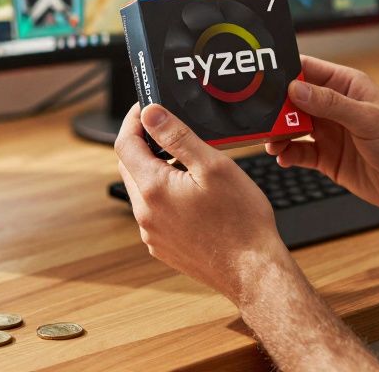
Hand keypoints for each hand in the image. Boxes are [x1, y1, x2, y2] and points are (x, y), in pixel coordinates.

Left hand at [114, 102, 292, 305]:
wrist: (253, 271)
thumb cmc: (240, 220)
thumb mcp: (213, 166)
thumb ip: (177, 137)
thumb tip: (150, 114)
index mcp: (153, 190)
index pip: (125, 144)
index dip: (134, 120)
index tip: (147, 107)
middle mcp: (145, 214)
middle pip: (129, 167)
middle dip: (143, 143)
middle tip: (169, 129)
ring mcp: (152, 234)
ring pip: (142, 191)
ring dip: (154, 170)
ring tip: (185, 160)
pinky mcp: (163, 247)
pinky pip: (154, 213)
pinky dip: (164, 195)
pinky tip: (191, 193)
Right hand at [265, 56, 378, 217]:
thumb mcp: (367, 119)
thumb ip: (330, 104)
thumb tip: (295, 89)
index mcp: (347, 86)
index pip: (309, 70)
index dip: (285, 70)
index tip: (261, 75)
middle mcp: (335, 107)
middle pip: (294, 100)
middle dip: (275, 106)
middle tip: (256, 114)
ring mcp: (330, 132)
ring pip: (293, 126)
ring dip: (278, 132)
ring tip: (270, 141)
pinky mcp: (328, 158)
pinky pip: (300, 152)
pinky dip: (288, 154)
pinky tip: (283, 157)